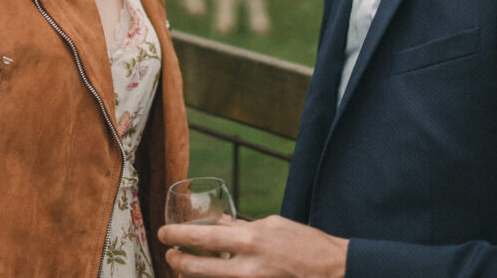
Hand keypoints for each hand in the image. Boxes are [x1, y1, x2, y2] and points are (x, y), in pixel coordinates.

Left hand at [159, 215, 346, 277]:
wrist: (332, 271)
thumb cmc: (305, 244)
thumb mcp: (272, 225)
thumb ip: (243, 226)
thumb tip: (221, 225)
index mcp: (249, 240)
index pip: (202, 238)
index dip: (177, 235)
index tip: (164, 233)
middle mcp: (245, 267)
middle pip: (195, 269)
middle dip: (177, 262)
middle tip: (169, 256)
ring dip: (192, 275)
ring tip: (184, 267)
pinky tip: (210, 274)